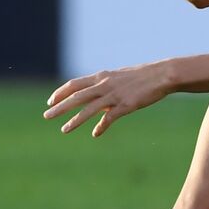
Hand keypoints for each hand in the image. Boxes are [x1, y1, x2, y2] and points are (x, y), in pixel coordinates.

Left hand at [43, 61, 174, 136]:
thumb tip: (98, 100)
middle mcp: (105, 84)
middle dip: (59, 106)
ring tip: (64, 130)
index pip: (74, 84)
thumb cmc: (142, 77)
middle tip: (46, 116)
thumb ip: (106, 88)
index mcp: (102, 76)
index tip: (50, 101)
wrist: (163, 75)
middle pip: (77, 96)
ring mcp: (115, 95)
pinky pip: (110, 117)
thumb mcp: (120, 78)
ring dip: (75, 120)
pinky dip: (101, 126)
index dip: (60, 92)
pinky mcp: (126, 104)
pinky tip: (95, 134)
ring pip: (89, 108)